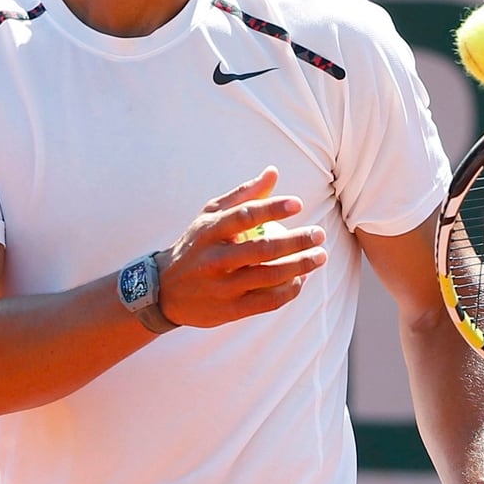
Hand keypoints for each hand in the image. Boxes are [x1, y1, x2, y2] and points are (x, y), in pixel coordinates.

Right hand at [156, 167, 329, 327]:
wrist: (163, 290)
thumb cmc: (196, 245)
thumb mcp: (210, 216)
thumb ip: (243, 195)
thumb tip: (273, 172)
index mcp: (209, 232)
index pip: (244, 216)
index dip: (272, 209)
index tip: (298, 205)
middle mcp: (214, 259)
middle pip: (262, 249)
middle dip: (296, 242)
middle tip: (319, 234)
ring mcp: (221, 287)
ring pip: (268, 277)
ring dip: (300, 266)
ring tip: (320, 256)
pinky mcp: (228, 310)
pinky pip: (266, 302)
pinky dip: (288, 291)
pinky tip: (301, 279)